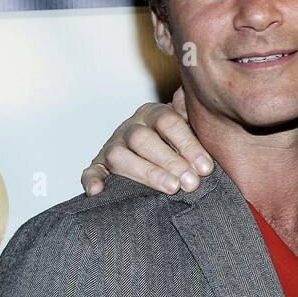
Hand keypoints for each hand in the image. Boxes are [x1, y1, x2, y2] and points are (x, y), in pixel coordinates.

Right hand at [80, 87, 211, 195]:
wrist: (158, 151)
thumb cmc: (180, 144)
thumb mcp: (191, 128)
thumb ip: (197, 119)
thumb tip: (199, 105)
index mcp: (153, 113)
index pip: (168, 121)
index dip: (188, 144)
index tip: (206, 167)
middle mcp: (131, 127)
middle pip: (143, 139)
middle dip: (170, 161)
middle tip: (191, 183)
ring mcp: (112, 146)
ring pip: (119, 155)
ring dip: (146, 173)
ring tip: (171, 188)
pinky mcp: (99, 166)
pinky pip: (91, 171)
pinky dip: (92, 181)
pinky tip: (98, 192)